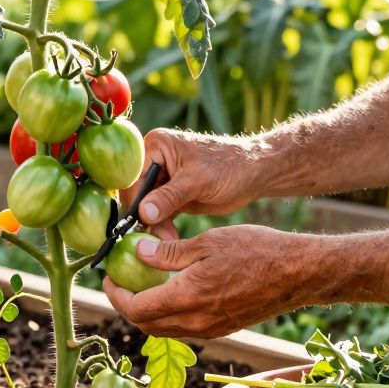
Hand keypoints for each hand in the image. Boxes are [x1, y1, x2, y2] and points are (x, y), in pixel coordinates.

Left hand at [101, 225, 341, 338]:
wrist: (298, 273)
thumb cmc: (256, 250)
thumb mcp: (208, 242)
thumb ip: (169, 252)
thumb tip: (137, 254)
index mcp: (188, 299)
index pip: (136, 309)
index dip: (116, 296)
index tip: (108, 278)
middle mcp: (196, 322)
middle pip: (146, 325)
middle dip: (128, 305)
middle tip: (120, 282)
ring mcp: (211, 329)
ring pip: (166, 330)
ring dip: (148, 312)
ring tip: (144, 285)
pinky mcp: (223, 329)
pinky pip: (185, 328)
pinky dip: (170, 314)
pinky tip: (173, 291)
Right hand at [124, 129, 266, 239]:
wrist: (254, 174)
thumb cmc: (229, 167)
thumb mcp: (198, 182)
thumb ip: (169, 197)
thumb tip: (143, 213)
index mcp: (156, 146)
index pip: (134, 177)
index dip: (134, 202)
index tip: (138, 226)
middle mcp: (154, 160)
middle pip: (138, 194)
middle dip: (146, 218)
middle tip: (157, 240)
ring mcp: (163, 179)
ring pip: (147, 208)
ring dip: (155, 227)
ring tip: (168, 241)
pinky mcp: (172, 196)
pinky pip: (159, 214)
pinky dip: (163, 227)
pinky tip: (169, 240)